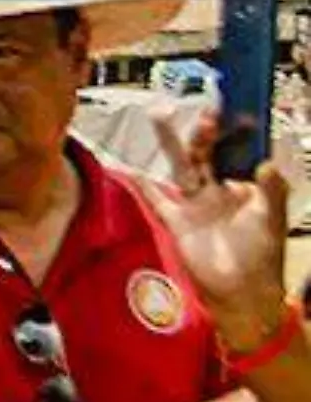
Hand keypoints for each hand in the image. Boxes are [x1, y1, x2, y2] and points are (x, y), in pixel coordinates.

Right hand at [138, 112, 292, 351]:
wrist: (242, 293)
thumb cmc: (263, 256)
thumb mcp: (272, 220)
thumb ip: (271, 190)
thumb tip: (266, 164)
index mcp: (244, 186)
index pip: (237, 150)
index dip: (233, 130)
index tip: (230, 107)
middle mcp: (218, 190)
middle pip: (206, 152)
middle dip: (201, 130)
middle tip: (199, 109)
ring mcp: (195, 203)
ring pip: (181, 166)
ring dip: (172, 143)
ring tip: (159, 115)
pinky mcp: (177, 220)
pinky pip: (156, 198)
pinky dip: (142, 184)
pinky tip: (128, 168)